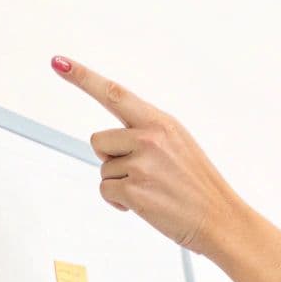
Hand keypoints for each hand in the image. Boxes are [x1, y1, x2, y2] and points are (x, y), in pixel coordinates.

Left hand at [50, 55, 280, 281]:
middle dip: (111, 158)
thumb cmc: (197, 186)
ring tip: (152, 190)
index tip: (59, 62)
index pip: (115, 93)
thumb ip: (146, 133)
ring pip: (104, 169)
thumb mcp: (178, 145)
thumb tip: (106, 141)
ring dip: (120, 184)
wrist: (221, 219)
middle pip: (98, 141)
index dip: (83, 77)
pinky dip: (120, 203)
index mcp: (161, 122)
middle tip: (142, 173)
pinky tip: (145, 205)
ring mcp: (142, 164)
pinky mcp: (134, 191)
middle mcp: (150, 137)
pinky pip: (106, 191)